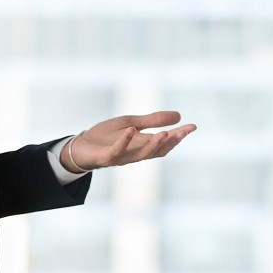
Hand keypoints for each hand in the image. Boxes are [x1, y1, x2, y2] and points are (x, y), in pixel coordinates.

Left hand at [61, 111, 195, 172]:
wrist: (80, 147)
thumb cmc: (105, 137)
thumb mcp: (131, 123)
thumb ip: (152, 120)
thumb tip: (179, 115)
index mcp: (143, 145)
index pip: (166, 142)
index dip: (179, 135)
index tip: (193, 126)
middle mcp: (135, 154)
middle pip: (158, 150)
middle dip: (172, 141)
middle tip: (184, 132)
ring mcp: (122, 157)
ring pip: (142, 154)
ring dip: (154, 145)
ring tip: (165, 133)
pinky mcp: (106, 157)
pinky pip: (117, 151)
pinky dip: (125, 141)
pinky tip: (132, 129)